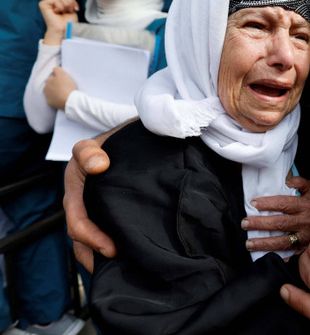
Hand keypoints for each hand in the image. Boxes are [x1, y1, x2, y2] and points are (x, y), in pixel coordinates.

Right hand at [39, 0, 78, 45]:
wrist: (63, 29)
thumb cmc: (68, 22)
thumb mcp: (71, 8)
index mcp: (56, 2)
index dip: (72, 0)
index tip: (76, 9)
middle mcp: (50, 1)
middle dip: (69, 2)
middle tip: (69, 11)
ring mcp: (46, 2)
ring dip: (65, 5)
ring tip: (64, 12)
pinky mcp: (42, 4)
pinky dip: (60, 6)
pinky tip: (57, 12)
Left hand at [44, 67, 76, 109]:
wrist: (70, 101)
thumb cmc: (67, 86)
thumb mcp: (62, 74)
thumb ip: (57, 69)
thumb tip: (54, 69)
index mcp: (48, 80)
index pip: (52, 77)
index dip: (58, 78)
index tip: (64, 80)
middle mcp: (45, 88)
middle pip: (50, 85)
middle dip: (55, 85)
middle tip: (64, 86)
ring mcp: (47, 96)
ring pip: (50, 92)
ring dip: (55, 92)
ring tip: (63, 93)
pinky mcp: (50, 103)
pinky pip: (52, 100)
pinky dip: (56, 99)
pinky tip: (62, 99)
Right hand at [64, 138, 115, 272]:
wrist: (116, 145)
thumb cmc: (103, 147)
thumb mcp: (90, 146)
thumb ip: (89, 152)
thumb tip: (98, 165)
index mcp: (74, 194)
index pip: (78, 222)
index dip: (91, 238)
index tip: (111, 248)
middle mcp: (80, 207)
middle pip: (82, 240)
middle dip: (98, 254)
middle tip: (122, 264)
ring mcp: (92, 214)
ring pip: (91, 244)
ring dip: (104, 258)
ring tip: (126, 268)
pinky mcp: (105, 219)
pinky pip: (105, 239)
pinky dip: (113, 251)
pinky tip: (130, 259)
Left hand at [242, 176, 309, 252]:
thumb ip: (301, 182)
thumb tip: (288, 181)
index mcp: (306, 205)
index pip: (283, 203)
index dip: (267, 203)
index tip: (253, 204)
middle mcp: (306, 222)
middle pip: (279, 223)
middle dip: (260, 224)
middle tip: (244, 223)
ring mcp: (307, 238)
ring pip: (283, 242)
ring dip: (264, 243)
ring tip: (248, 243)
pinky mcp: (308, 249)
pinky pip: (292, 255)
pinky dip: (281, 258)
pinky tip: (268, 259)